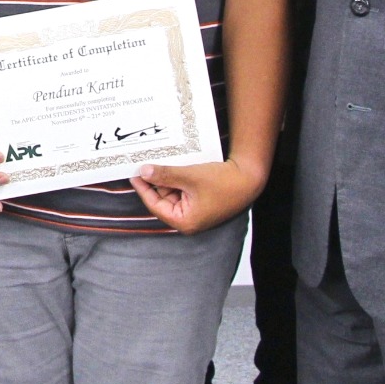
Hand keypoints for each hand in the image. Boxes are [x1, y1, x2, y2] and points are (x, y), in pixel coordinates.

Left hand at [130, 157, 266, 233]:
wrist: (250, 177)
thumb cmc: (223, 182)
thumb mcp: (189, 176)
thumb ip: (165, 175)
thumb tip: (143, 172)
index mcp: (185, 221)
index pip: (155, 205)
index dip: (143, 189)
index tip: (134, 174)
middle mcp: (189, 219)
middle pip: (163, 199)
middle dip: (156, 182)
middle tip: (144, 164)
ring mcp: (195, 211)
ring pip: (173, 193)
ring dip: (167, 178)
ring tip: (159, 162)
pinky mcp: (201, 202)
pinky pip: (183, 190)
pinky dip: (178, 179)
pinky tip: (173, 166)